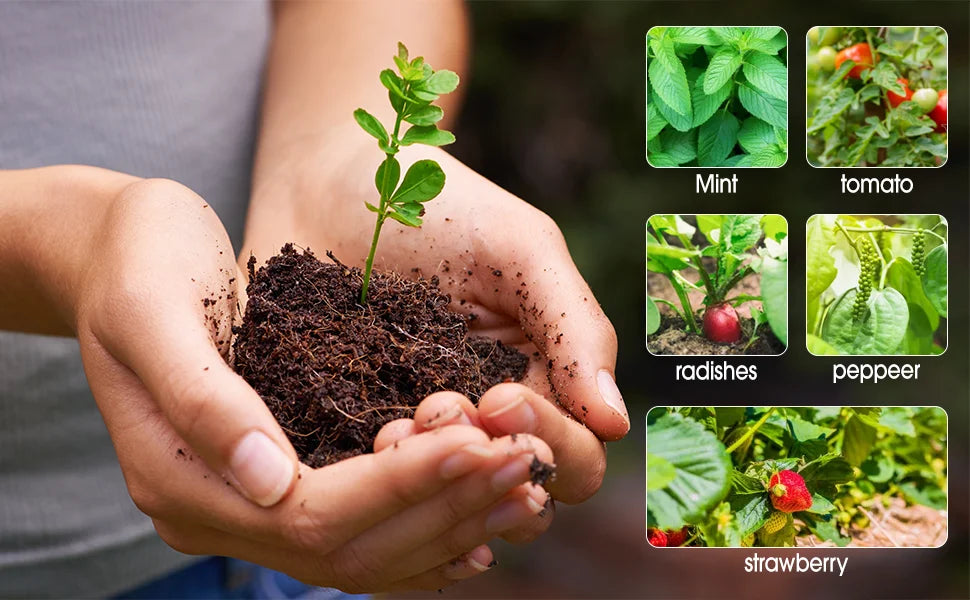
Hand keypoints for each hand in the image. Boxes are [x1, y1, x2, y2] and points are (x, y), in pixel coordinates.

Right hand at [61, 177, 552, 591]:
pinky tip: (476, 516)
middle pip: (348, 548)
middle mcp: (216, 509)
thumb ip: (202, 399)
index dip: (400, 485)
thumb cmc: (136, 262)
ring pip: (362, 552)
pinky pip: (359, 529)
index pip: (310, 514)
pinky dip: (422, 527)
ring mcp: (247, 503)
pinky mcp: (278, 479)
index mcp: (178, 477)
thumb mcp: (153, 310)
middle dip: (443, 508)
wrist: (117, 251)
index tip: (478, 442)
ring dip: (447, 524)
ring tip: (521, 486)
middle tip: (524, 465)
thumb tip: (270, 482)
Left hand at [245, 138, 629, 504]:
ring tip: (393, 428)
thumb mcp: (521, 249)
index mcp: (542, 382)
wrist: (334, 178)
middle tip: (438, 407)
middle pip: (515, 497)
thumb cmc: (441, 205)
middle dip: (486, 468)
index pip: (575, 456)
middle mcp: (484, 422)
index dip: (549, 443)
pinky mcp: (351, 437)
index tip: (499, 396)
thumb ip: (576, 326)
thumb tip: (615, 421)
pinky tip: (361, 454)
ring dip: (432, 485)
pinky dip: (377, 486)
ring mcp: (418, 435)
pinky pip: (374, 489)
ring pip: (446, 507)